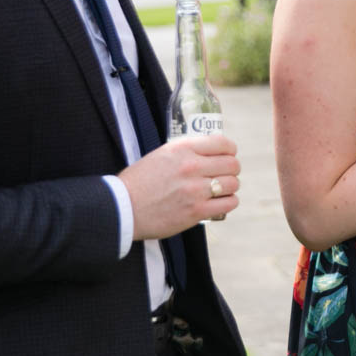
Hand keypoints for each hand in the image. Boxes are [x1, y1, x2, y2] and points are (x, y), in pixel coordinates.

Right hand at [118, 133, 240, 238]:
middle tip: (225, 174)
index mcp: (182, 149)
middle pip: (232, 164)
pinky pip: (229, 204)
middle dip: (232, 169)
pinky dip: (228, 202)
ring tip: (222, 190)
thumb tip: (208, 153)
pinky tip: (221, 202)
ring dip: (230, 186)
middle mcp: (191, 167)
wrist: (122, 208)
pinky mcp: (196, 211)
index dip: (230, 150)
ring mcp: (195, 190)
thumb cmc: (139, 182)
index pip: (222, 143)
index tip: (228, 155)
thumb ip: (185, 152)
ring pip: (233, 184)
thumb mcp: (161, 155)